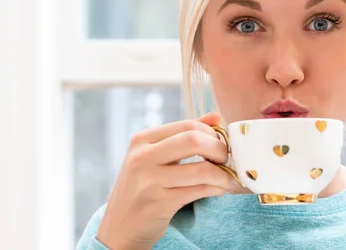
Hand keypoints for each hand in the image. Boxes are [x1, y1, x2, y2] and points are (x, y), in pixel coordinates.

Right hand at [95, 112, 232, 249]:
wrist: (119, 228)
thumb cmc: (142, 188)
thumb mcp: (155, 157)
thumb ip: (184, 135)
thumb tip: (216, 116)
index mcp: (142, 139)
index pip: (187, 125)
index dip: (212, 133)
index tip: (221, 144)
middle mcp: (142, 157)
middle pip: (194, 140)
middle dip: (219, 149)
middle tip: (226, 160)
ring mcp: (148, 181)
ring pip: (201, 170)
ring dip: (222, 175)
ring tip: (227, 178)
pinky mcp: (158, 203)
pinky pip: (199, 191)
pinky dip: (216, 189)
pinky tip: (219, 190)